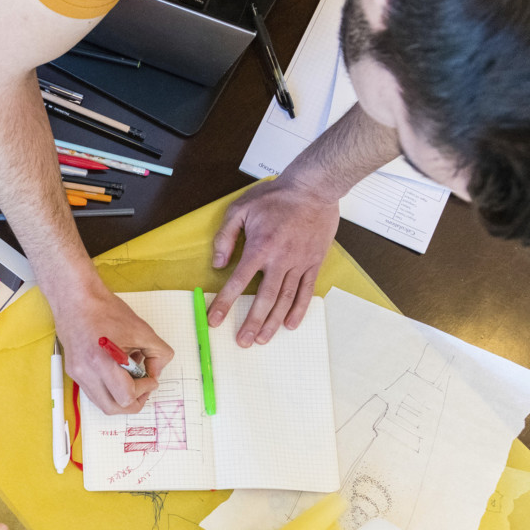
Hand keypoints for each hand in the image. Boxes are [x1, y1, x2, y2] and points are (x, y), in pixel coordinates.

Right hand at [50, 285, 174, 414]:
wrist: (75, 299)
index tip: (151, 377)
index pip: (126, 395)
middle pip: (112, 408)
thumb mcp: (141, 329)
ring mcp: (77, 374)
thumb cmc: (105, 310)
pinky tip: (117, 370)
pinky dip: (109, 388)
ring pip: (102, 403)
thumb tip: (156, 372)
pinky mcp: (73, 372)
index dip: (144, 390)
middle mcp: (85, 372)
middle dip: (133, 402)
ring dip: (120, 397)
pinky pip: (94, 392)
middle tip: (144, 388)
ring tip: (130, 377)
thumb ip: (158, 354)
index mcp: (101, 361)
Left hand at [209, 176, 339, 346]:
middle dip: (252, 322)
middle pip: (264, 298)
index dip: (225, 303)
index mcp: (260, 247)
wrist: (313, 188)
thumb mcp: (240, 209)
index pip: (238, 282)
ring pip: (286, 299)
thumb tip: (217, 263)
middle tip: (243, 341)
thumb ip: (225, 236)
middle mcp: (280, 260)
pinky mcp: (314, 262)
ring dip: (273, 321)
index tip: (215, 320)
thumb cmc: (276, 197)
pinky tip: (290, 324)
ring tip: (263, 339)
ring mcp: (299, 263)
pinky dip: (299, 309)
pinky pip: (306, 291)